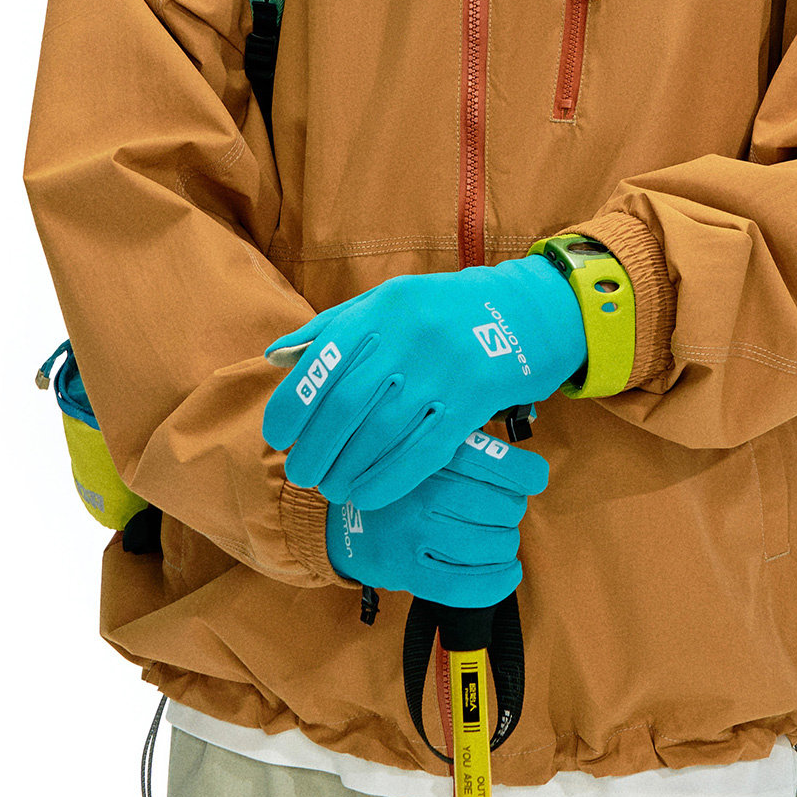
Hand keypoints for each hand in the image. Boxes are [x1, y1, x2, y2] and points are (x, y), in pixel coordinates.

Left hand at [262, 256, 585, 507]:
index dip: (292, 406)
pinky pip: (425, 449)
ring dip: (347, 469)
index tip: (277, 437)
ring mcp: (444, 367)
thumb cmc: (440, 311)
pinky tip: (367, 495)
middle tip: (301, 474)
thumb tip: (274, 359)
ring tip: (330, 488)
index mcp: (382, 307)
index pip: (321, 362)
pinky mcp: (474, 399)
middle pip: (347, 405)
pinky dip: (390, 478)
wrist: (523, 311)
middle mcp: (409, 335)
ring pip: (382, 432)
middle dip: (316, 448)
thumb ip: (330, 328)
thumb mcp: (386, 302)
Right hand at [325, 429, 549, 606]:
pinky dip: (498, 583)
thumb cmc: (401, 486)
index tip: (530, 480)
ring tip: (491, 540)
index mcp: (437, 454)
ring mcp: (417, 533)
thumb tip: (531, 472)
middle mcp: (427, 490)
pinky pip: (469, 585)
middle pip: (508, 508)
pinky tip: (505, 573)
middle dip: (510, 513)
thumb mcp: (431, 451)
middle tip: (493, 512)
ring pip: (496, 546)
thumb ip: (474, 451)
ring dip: (504, 548)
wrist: (342, 520)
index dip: (530, 476)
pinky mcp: (410, 571)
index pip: (508, 468)